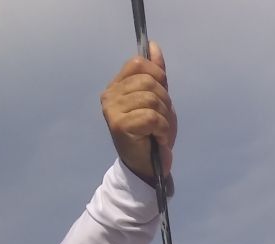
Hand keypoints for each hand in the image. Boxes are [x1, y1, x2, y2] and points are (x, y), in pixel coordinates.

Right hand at [100, 41, 177, 184]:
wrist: (147, 167)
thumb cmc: (151, 134)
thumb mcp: (157, 100)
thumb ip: (155, 74)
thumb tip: (153, 46)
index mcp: (117, 86)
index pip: (137, 63)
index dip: (156, 74)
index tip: (162, 93)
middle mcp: (110, 96)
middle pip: (147, 81)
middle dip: (164, 101)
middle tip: (162, 120)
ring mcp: (113, 111)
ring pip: (151, 99)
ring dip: (165, 117)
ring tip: (160, 130)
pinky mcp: (120, 126)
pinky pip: (152, 116)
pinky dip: (162, 129)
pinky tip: (158, 138)